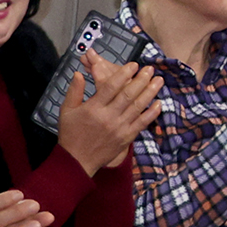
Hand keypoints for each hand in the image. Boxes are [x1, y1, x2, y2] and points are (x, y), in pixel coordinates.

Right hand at [56, 52, 164, 176]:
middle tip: (150, 69)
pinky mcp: (126, 138)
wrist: (78, 161)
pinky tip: (159, 103)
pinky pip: (142, 123)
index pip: (111, 87)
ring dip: (150, 92)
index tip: (134, 64)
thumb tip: (79, 73)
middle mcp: (108, 117)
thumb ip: (74, 91)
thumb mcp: (67, 111)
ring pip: (138, 107)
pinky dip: (152, 113)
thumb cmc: (71, 134)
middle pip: (128, 95)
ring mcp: (119, 128)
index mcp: (94, 108)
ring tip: (159, 81)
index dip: (123, 74)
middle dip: (141, 80)